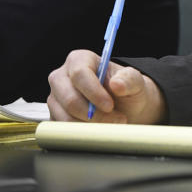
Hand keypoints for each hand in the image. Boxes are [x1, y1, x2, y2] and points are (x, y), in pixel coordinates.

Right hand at [47, 49, 166, 124]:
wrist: (124, 107)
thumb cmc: (127, 90)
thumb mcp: (136, 81)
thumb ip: (130, 79)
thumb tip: (116, 83)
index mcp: (80, 60)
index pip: (80, 74)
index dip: (94, 92)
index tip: (110, 106)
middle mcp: (61, 77)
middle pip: (69, 98)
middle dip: (94, 114)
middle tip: (116, 119)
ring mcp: (55, 98)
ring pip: (66, 117)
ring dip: (92, 125)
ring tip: (113, 122)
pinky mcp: (55, 116)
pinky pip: (65, 130)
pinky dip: (84, 132)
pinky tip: (100, 127)